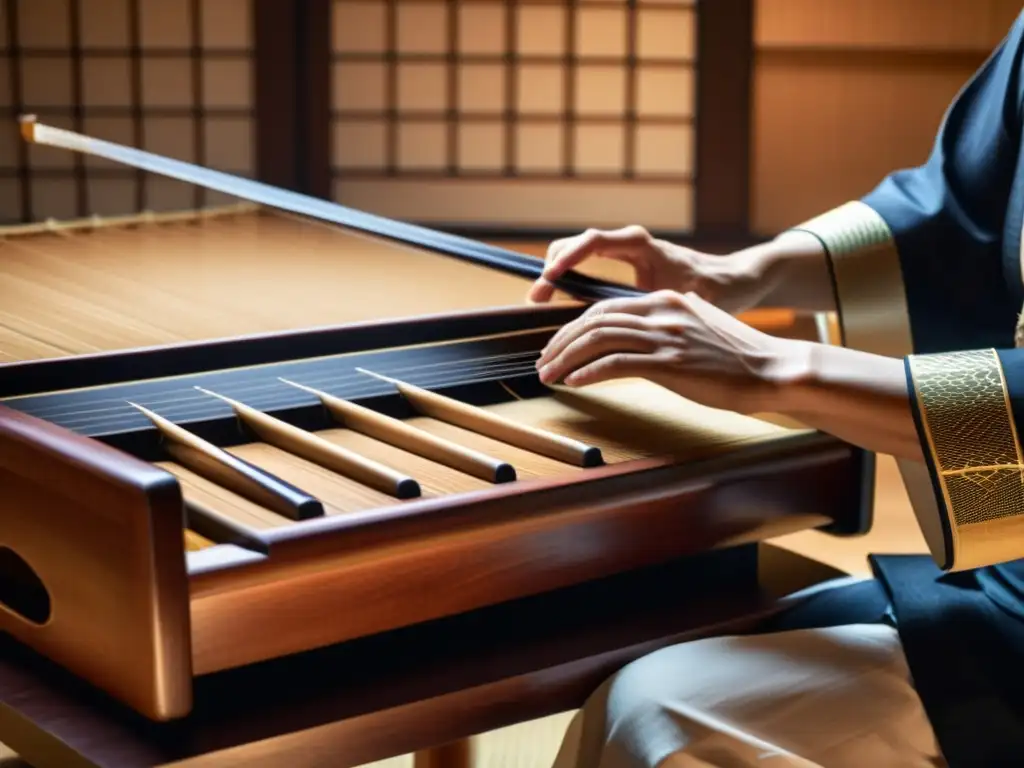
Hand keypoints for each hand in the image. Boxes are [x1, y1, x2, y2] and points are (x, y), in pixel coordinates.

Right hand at [527, 225, 773, 312]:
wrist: (729, 282)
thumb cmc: (710, 289)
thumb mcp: (679, 298)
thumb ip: (649, 303)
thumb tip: (622, 318)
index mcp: (640, 244)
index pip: (593, 240)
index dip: (568, 257)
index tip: (550, 277)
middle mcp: (627, 242)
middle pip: (575, 243)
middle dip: (552, 266)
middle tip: (537, 296)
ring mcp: (621, 252)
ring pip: (575, 252)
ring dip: (555, 273)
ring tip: (540, 300)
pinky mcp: (619, 265)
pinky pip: (584, 265)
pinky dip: (566, 279)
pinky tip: (556, 302)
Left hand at [535, 290, 811, 413]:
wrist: (773, 369)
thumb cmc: (737, 358)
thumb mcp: (697, 329)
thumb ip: (666, 327)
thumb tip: (638, 341)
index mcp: (666, 300)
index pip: (606, 308)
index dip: (575, 327)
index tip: (559, 345)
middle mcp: (662, 311)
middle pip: (594, 319)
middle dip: (562, 341)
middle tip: (544, 361)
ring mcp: (665, 336)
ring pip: (598, 339)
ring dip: (567, 358)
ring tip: (549, 374)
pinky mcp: (670, 362)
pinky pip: (616, 363)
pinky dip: (589, 372)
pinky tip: (575, 383)